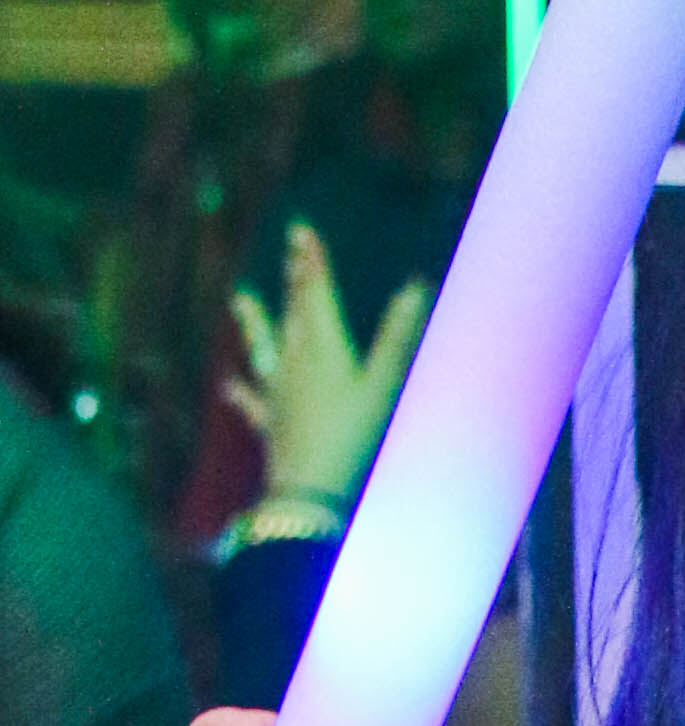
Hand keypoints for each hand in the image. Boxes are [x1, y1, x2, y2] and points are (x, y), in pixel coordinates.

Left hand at [223, 219, 428, 514]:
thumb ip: (397, 337)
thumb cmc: (353, 439)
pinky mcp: (272, 426)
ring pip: (266, 348)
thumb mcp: (384, 386)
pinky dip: (242, 392)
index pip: (316, 293)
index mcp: (324, 347)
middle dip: (294, 279)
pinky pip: (254, 403)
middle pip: (294, 312)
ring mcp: (279, 394)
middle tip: (290, 249)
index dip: (311, 262)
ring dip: (254, 323)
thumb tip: (415, 287)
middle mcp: (295, 363)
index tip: (302, 231)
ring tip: (239, 301)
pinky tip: (228, 386)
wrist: (311, 494)